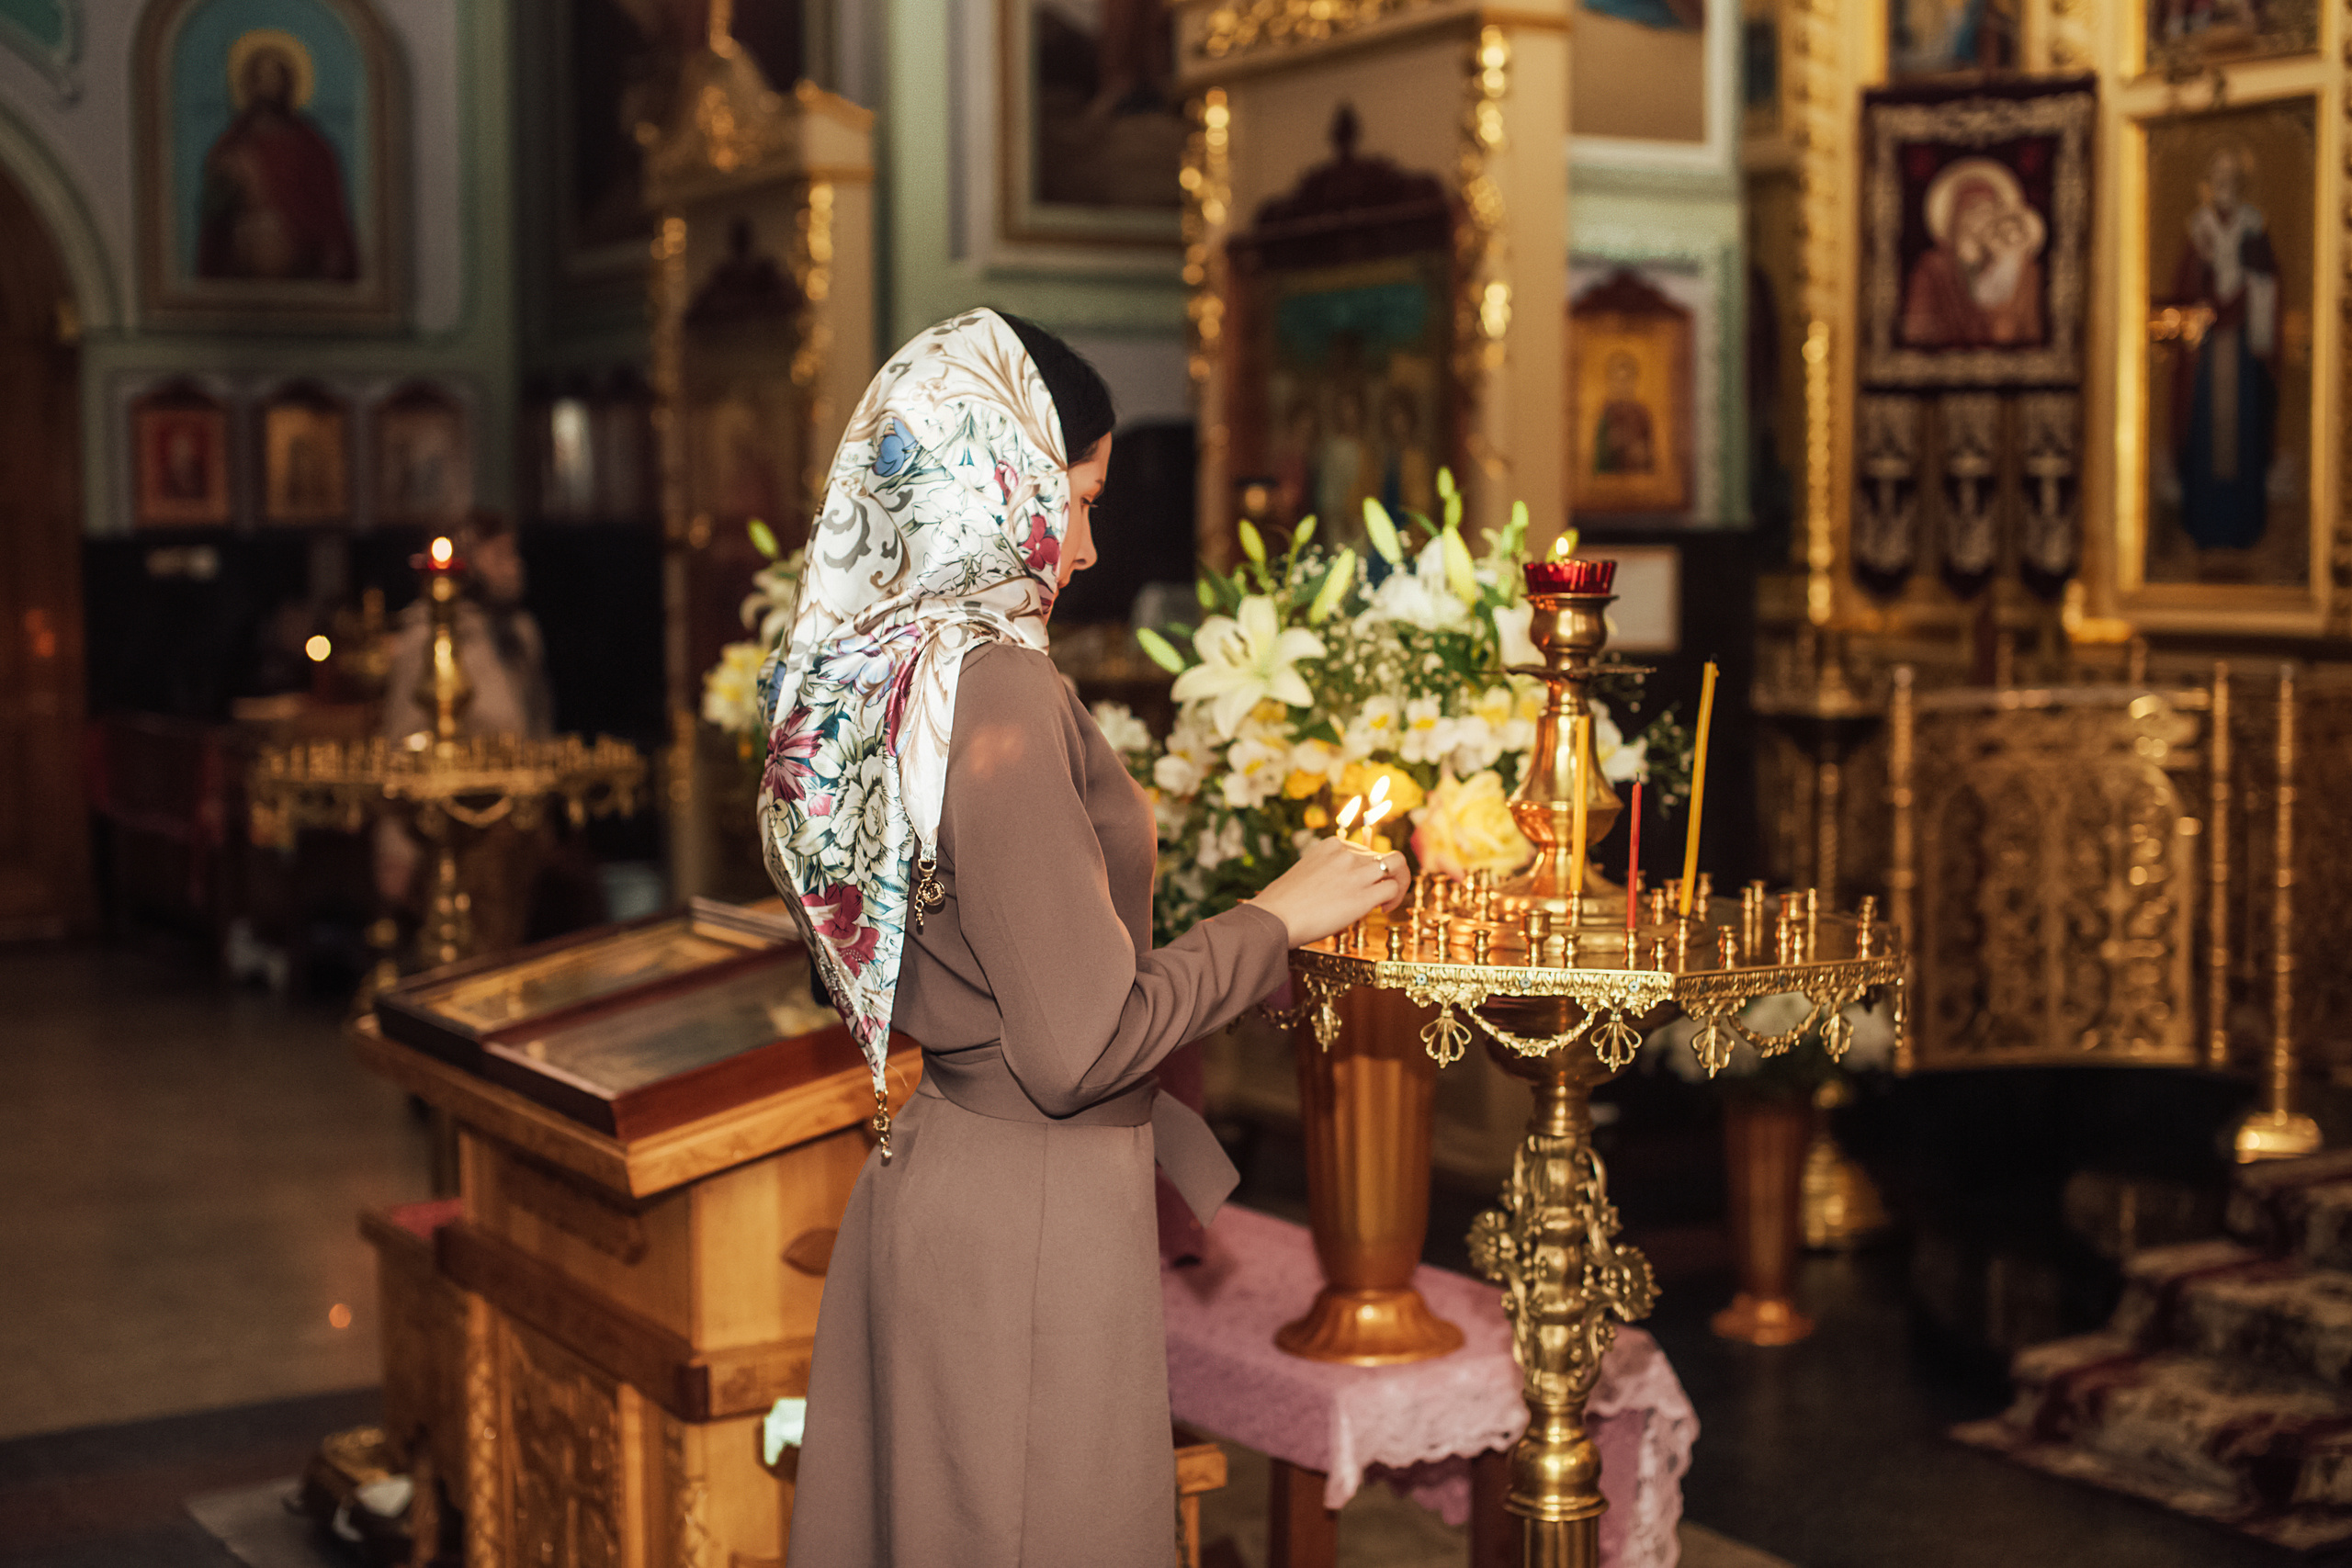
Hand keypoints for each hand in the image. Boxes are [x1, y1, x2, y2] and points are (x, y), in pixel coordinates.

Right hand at [1248, 836, 1409, 947]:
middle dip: (1386, 874)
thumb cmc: (1283, 903)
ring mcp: (1357, 872)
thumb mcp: (1304, 872)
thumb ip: (1326, 871)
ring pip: (1397, 864)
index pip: (1362, 849)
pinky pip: (1394, 888)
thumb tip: (1338, 884)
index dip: (1367, 867)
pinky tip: (1383, 910)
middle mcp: (1347, 854)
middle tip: (1383, 893)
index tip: (1362, 883)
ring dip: (1399, 881)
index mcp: (1330, 845)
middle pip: (1382, 855)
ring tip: (1390, 899)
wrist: (1274, 918)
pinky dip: (1395, 899)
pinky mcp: (1364, 895)